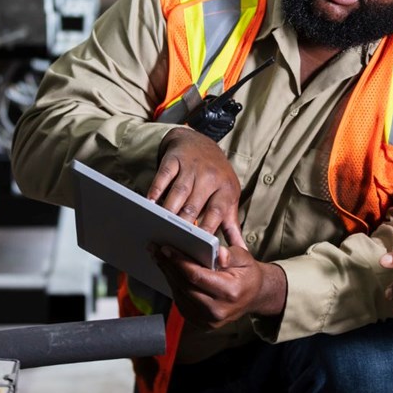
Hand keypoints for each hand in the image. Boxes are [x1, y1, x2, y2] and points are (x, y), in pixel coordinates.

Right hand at [149, 127, 243, 246]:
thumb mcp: (229, 196)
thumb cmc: (216, 175)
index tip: (200, 247)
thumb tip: (242, 251)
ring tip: (161, 226)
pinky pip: (164, 176)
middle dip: (184, 224)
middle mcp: (210, 177)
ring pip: (179, 192)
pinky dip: (156, 190)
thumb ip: (232, 224)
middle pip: (195, 204)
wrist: (199, 141)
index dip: (208, 229)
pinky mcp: (174, 159)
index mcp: (225, 188)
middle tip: (175, 241)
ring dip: (169, 210)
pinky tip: (150, 203)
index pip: (217, 212)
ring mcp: (192, 167)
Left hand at [152, 243, 286, 328]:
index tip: (166, 249)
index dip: (179, 262)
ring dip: (168, 275)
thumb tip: (218, 253)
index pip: (197, 277)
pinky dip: (174, 286)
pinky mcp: (202, 323)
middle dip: (168, 266)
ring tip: (160, 258)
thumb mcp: (245, 259)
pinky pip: (182, 303)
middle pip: (184, 286)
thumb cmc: (248, 275)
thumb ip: (232, 254)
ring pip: (180, 295)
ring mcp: (209, 321)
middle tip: (156, 249)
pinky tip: (169, 272)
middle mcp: (218, 311)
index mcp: (230, 293)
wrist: (254, 297)